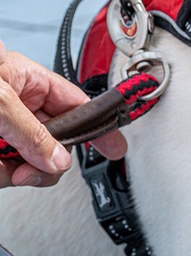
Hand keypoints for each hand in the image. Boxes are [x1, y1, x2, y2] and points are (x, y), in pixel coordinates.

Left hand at [0, 40, 126, 187]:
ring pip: (31, 161)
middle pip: (56, 141)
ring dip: (19, 171)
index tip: (115, 148)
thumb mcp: (0, 102)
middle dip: (47, 160)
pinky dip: (1, 174)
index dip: (100, 127)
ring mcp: (3, 129)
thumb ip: (33, 133)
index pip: (78, 106)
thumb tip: (59, 160)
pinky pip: (6, 169)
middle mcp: (17, 105)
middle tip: (36, 168)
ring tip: (3, 167)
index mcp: (28, 81)